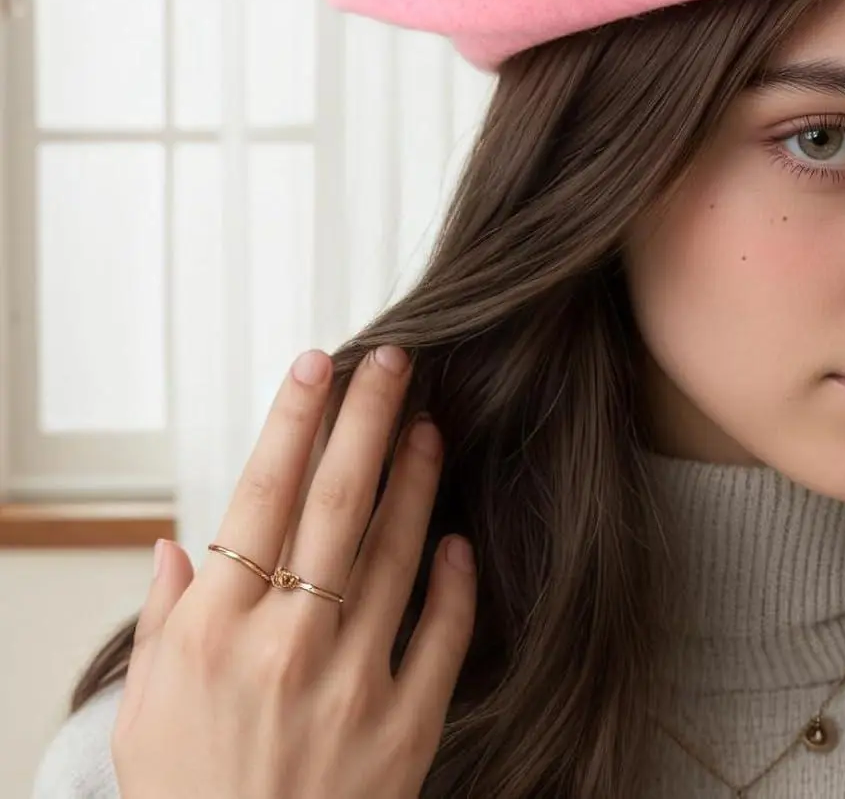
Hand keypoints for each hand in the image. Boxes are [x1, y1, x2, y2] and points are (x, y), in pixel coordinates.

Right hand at [111, 345, 475, 798]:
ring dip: (417, 479)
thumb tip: (179, 542)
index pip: (259, 498)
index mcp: (211, 635)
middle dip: (367, 417)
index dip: (293, 421)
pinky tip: (458, 538)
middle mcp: (283, 648)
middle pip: (337, 504)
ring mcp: (351, 685)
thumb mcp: (143, 715)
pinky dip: (455, 579)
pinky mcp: (406, 727)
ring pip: (396, 551)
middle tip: (395, 359)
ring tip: (429, 426)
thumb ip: (160, 621)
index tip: (317, 364)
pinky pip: (443, 632)